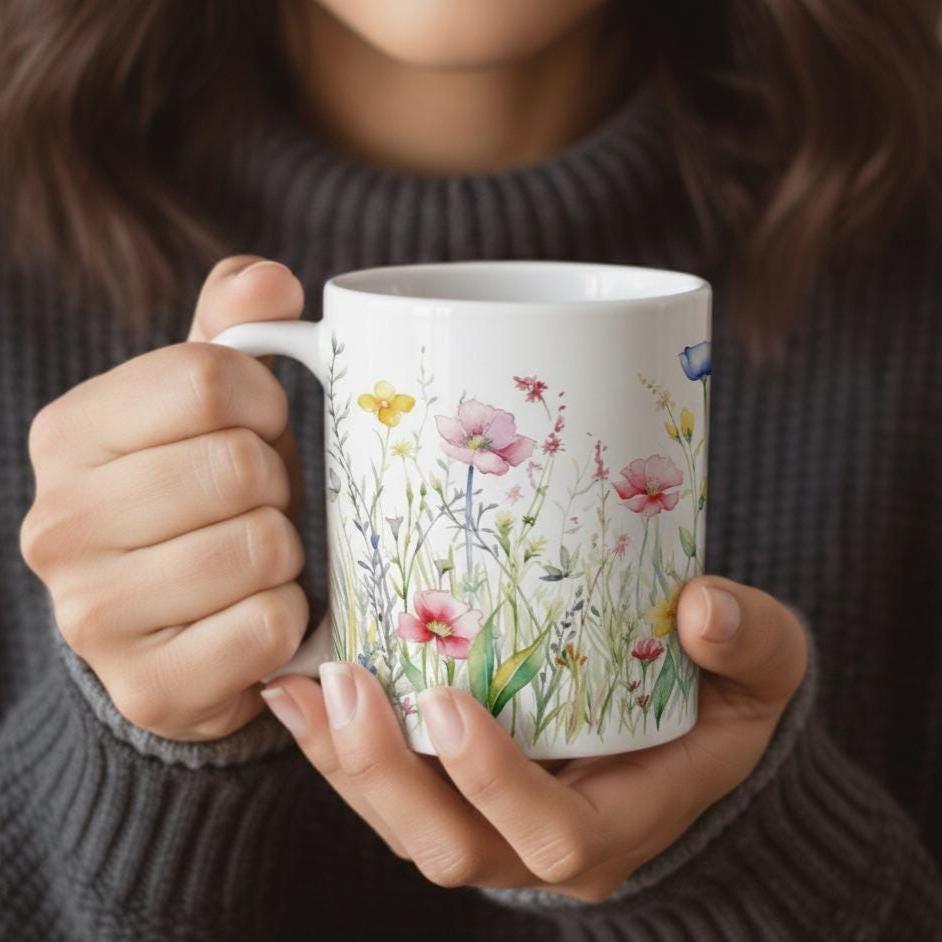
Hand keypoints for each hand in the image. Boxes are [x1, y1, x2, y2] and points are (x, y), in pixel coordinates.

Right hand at [20, 256, 310, 739]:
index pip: (209, 378)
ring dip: (285, 554)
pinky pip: (271, 626)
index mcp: (68, 435)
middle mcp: (59, 523)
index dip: (264, 403)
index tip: (259, 429)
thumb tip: (272, 281)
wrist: (171, 632)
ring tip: (253, 562)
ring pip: (262, 547)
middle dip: (275, 485)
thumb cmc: (200, 503)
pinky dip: (288, 619)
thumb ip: (228, 333)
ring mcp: (92, 616)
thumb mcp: (203, 410)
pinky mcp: (149, 687)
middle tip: (255, 507)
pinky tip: (251, 618)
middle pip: (239, 465)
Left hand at [262, 576, 807, 900]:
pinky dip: (337, 749)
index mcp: (624, 820)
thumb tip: (706, 608)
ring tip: (303, 683)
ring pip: (404, 825)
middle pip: (451, 845)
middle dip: (386, 773)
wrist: (699, 736)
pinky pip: (389, 793)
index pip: (554, 833)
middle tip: (348, 681)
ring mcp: (497, 826)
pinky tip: (298, 691)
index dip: (494, 783)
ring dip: (343, 761)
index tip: (446, 701)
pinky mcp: (462, 796)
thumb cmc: (731, 699)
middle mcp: (546, 842)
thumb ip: (750, 642)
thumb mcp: (764, 669)